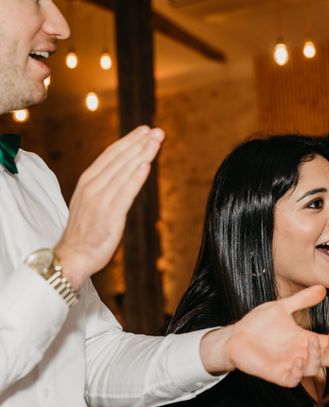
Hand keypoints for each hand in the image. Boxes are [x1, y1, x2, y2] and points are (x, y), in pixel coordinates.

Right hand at [55, 126, 164, 287]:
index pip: (111, 155)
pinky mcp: (110, 214)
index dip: (129, 141)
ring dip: (142, 154)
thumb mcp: (92, 202)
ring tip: (156, 141)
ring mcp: (101, 199)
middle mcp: (93, 186)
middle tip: (157, 131)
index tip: (145, 130)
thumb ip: (106, 186)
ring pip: (125, 171)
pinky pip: (126, 192)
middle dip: (140, 143)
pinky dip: (136, 178)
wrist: (72, 256)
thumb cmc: (85, 231)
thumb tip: (125, 174)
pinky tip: (146, 165)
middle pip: (120, 159)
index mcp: (88, 181)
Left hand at [200, 285, 328, 387]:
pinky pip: (294, 379)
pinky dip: (299, 372)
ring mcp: (291, 365)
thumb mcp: (282, 307)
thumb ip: (302, 300)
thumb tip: (322, 288)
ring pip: (314, 370)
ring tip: (312, 342)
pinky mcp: (278, 374)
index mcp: (304, 339)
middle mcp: (301, 353)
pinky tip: (298, 359)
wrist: (235, 336)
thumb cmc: (258, 324)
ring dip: (317, 357)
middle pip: (327, 358)